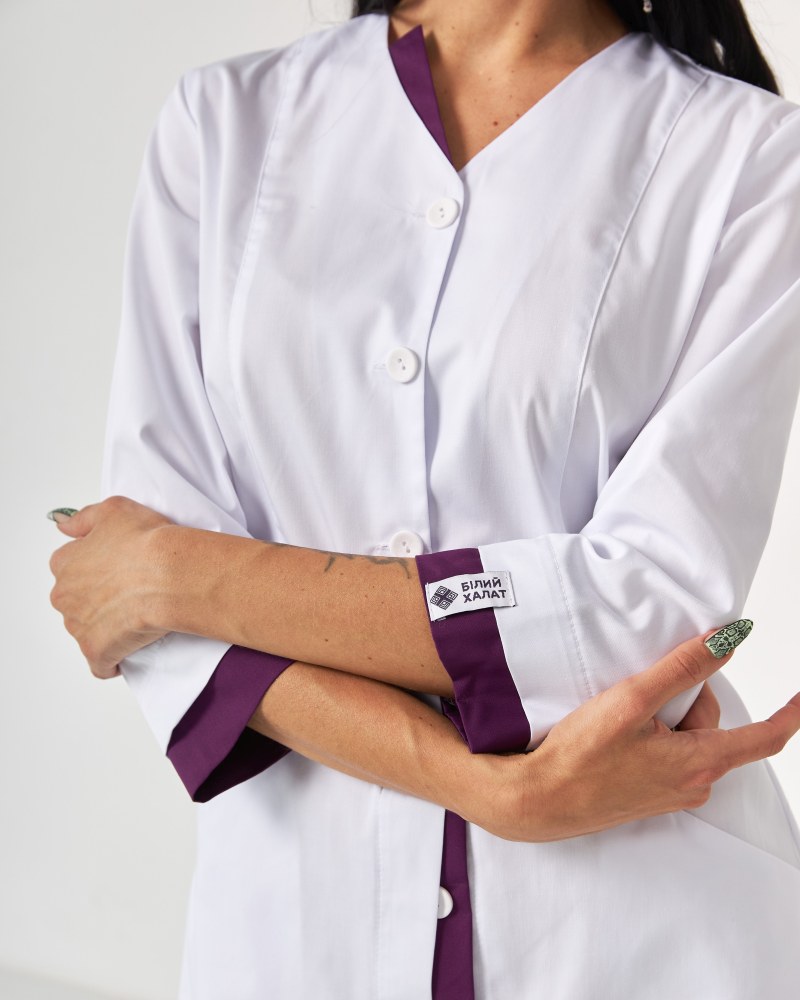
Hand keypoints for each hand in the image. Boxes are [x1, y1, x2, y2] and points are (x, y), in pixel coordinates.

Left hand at [48, 496, 173, 677]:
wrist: (170, 575)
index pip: (67, 566)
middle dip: (95, 599)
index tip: (113, 569)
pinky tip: (128, 651)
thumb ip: (84, 519)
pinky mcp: (97, 652)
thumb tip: (64, 526)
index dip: (93, 567)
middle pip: (74, 600)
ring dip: (105, 627)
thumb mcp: (115, 510)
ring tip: (135, 618)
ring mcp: (79, 627)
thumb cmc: (147, 542)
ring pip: (86, 630)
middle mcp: (65, 596)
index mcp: (66, 563)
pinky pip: (100, 663)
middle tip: (127, 592)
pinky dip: (111, 660)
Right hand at [483, 629, 799, 841]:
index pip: (765, 737)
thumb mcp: (632, 700)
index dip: (790, 713)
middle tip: (640, 692)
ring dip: (664, 717)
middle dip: (685, 697)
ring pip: (688, 738)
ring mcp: (672, 792)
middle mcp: (694, 783)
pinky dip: (652, 736)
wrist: (541, 799)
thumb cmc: (580, 756)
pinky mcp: (651, 795)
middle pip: (711, 724)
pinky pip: (667, 754)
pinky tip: (616, 736)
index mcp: (699, 761)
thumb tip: (727, 641)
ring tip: (620, 719)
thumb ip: (683, 668)